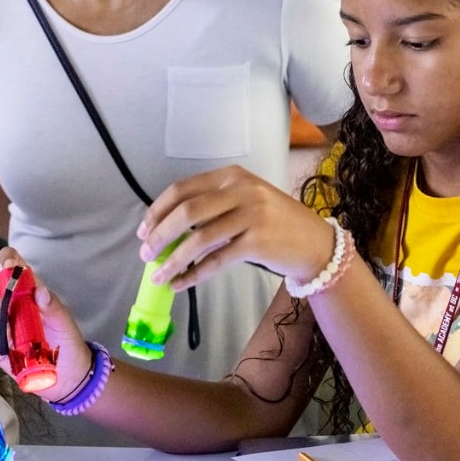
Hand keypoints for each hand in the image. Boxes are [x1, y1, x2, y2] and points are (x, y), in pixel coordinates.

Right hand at [0, 248, 92, 403]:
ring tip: (3, 318)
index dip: (6, 258)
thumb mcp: (64, 320)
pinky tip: (9, 339)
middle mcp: (7, 301)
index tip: (10, 264)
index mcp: (25, 288)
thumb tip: (40, 291)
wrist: (66, 374)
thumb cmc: (65, 338)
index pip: (9, 263)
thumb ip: (53, 305)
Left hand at [136, 165, 336, 289]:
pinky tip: (181, 284)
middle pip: (186, 211)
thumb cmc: (275, 223)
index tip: (144, 230)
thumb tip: (167, 230)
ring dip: (173, 260)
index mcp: (231, 176)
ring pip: (198, 238)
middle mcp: (241, 190)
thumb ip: (212, 207)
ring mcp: (251, 215)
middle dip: (159, 234)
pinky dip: (194, 274)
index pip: (182, 189)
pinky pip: (216, 260)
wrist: (315, 242)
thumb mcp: (245, 201)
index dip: (158, 210)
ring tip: (159, 276)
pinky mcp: (258, 242)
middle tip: (146, 254)